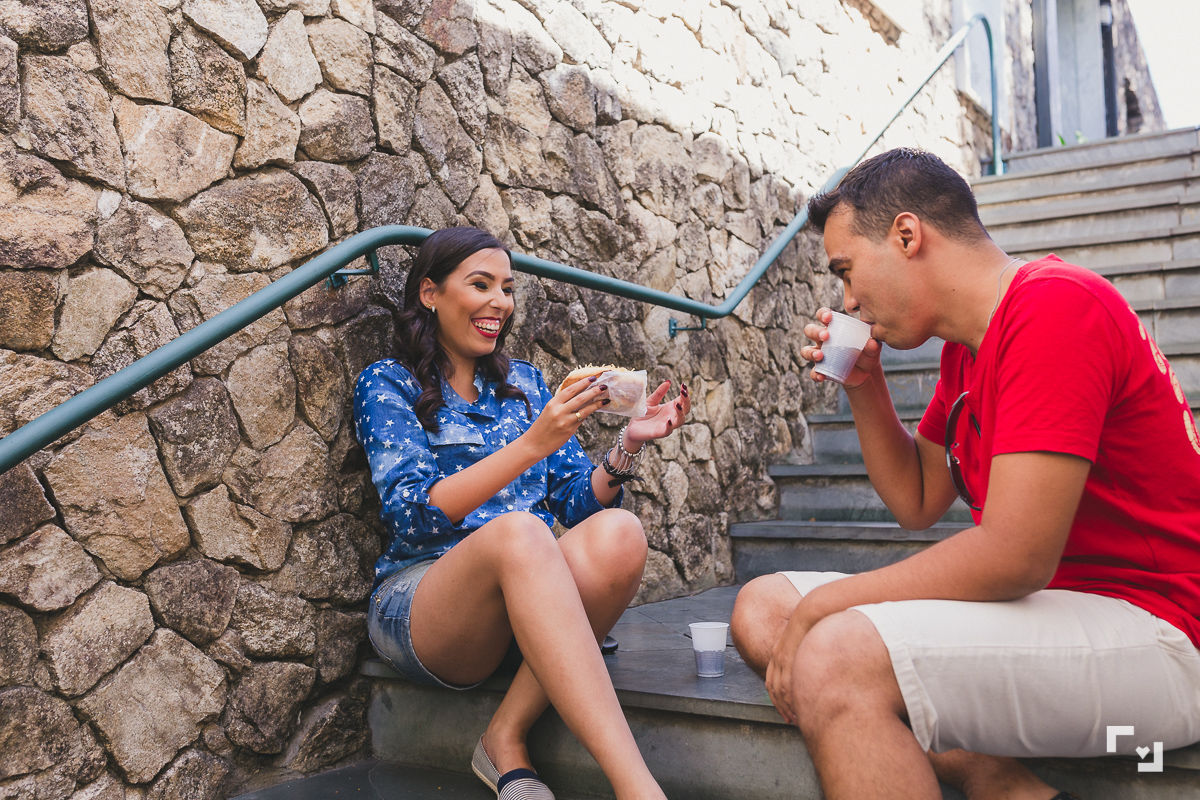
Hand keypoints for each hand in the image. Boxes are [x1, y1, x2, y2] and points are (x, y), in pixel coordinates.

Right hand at [523, 377, 606, 456]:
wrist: (533, 444)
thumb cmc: (542, 427)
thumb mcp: (549, 411)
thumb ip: (561, 404)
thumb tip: (579, 398)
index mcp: (552, 403)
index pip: (570, 390)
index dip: (582, 383)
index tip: (592, 378)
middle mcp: (558, 410)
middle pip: (580, 397)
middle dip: (593, 390)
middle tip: (603, 385)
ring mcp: (564, 421)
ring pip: (584, 408)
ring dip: (596, 402)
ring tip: (605, 398)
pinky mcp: (569, 430)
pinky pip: (582, 419)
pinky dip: (590, 412)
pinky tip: (597, 408)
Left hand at [625, 380, 690, 445]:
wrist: (633, 428)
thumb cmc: (644, 414)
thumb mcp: (651, 401)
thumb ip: (659, 393)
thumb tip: (668, 381)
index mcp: (671, 407)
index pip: (683, 400)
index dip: (685, 393)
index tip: (683, 384)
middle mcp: (672, 416)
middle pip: (686, 410)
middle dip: (686, 401)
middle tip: (683, 391)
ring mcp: (668, 425)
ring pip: (680, 420)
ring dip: (681, 413)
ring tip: (677, 404)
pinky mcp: (660, 433)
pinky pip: (668, 430)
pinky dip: (670, 426)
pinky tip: (669, 420)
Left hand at [765, 610, 815, 724]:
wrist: (811, 609)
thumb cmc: (814, 623)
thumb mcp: (806, 639)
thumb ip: (807, 652)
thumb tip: (819, 662)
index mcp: (780, 651)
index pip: (773, 678)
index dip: (777, 696)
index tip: (785, 708)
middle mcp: (777, 655)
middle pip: (773, 686)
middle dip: (779, 705)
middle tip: (788, 719)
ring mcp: (782, 657)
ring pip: (779, 688)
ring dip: (785, 705)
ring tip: (794, 718)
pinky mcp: (788, 657)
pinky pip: (787, 682)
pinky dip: (790, 697)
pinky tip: (798, 706)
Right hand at [800, 308, 881, 389]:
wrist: (866, 374)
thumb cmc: (866, 353)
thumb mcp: (872, 349)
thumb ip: (872, 345)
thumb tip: (872, 342)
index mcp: (834, 328)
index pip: (823, 316)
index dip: (822, 314)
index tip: (828, 317)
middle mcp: (823, 340)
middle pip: (810, 330)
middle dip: (815, 331)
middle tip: (825, 336)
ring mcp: (820, 355)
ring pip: (806, 351)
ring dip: (810, 352)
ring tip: (820, 356)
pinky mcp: (822, 370)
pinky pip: (813, 372)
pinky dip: (815, 374)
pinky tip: (822, 376)